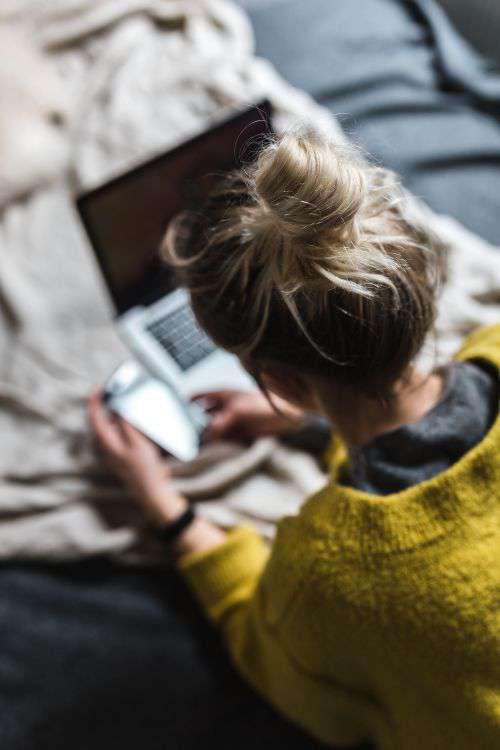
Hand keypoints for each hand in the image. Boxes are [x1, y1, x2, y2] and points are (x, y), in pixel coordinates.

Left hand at [88, 392, 187, 525]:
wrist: (150, 491)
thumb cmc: (145, 470)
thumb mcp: (138, 444)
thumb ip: (126, 426)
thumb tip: (117, 410)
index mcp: (108, 444)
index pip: (95, 418)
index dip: (95, 402)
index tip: (99, 388)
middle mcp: (106, 448)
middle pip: (97, 422)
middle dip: (101, 405)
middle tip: (110, 391)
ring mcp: (112, 452)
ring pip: (106, 428)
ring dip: (110, 414)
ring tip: (120, 402)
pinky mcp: (120, 455)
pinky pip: (114, 434)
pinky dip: (118, 423)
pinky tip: (129, 421)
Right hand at [193, 389, 303, 442]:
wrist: (284, 416)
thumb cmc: (262, 404)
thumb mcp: (237, 410)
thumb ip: (219, 422)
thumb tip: (207, 436)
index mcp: (221, 395)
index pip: (198, 396)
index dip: (186, 402)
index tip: (174, 412)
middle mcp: (223, 407)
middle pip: (202, 415)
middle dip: (193, 423)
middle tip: (183, 435)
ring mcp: (229, 420)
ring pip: (211, 429)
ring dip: (204, 436)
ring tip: (193, 447)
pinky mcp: (236, 433)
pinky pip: (221, 440)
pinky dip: (215, 445)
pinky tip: (209, 452)